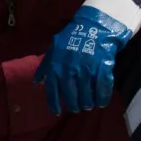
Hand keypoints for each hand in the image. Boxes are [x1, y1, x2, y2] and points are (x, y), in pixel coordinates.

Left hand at [38, 0, 135, 115]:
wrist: (93, 27)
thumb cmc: (71, 39)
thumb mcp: (53, 50)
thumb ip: (45, 66)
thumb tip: (37, 81)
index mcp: (56, 66)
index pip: (52, 90)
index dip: (54, 103)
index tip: (56, 112)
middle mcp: (70, 70)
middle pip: (71, 96)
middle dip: (74, 105)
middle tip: (77, 108)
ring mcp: (87, 70)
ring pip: (86, 95)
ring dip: (87, 103)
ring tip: (88, 105)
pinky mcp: (103, 69)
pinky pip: (102, 89)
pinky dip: (102, 98)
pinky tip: (101, 102)